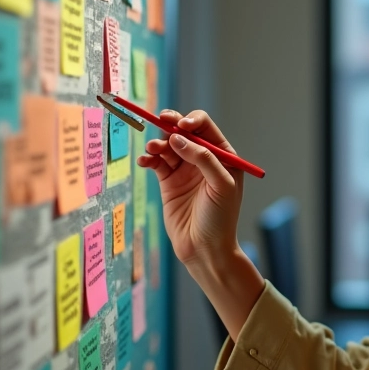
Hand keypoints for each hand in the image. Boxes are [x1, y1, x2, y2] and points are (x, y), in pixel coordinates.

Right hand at [137, 109, 244, 268]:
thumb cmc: (220, 218)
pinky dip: (149, 158)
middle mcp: (203, 159)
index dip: (192, 121)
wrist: (204, 249)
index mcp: (223, 156)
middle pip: (184, 132)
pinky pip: (156, 162)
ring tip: (153, 149)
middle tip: (161, 120)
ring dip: (158, 142)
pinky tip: (145, 161)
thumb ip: (203, 158)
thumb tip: (178, 138)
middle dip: (172, 124)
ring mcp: (185, 170)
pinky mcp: (168, 182)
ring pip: (168, 145)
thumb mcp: (221, 185)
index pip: (205, 128)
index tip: (181, 126)